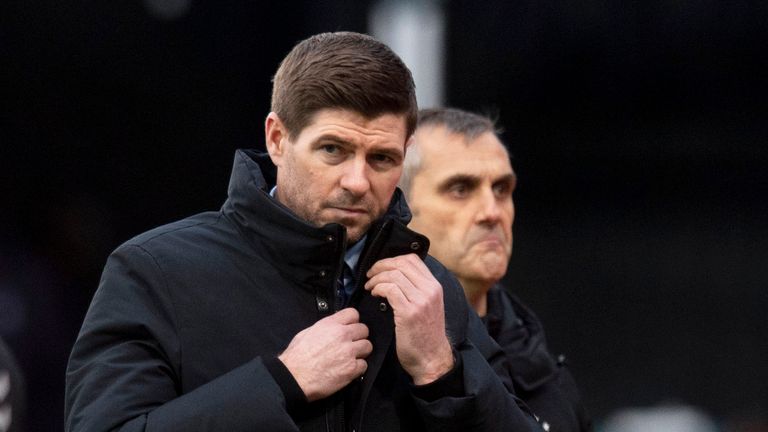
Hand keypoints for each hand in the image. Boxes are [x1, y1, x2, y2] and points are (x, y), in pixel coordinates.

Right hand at [278, 308, 371, 400]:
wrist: (294, 377)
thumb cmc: (296, 356)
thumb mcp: (308, 332)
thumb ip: (325, 327)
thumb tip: (334, 328)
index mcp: (331, 324)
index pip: (353, 313)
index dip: (353, 321)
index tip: (350, 328)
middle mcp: (343, 335)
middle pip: (364, 330)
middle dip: (359, 337)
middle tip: (351, 345)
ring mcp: (349, 352)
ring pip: (368, 346)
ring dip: (361, 352)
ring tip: (351, 358)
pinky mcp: (352, 368)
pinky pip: (364, 365)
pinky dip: (358, 368)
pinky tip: (348, 370)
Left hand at [364, 254, 453, 384]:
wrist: (431, 358)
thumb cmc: (425, 334)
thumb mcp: (428, 306)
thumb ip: (417, 289)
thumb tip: (396, 275)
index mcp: (434, 286)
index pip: (412, 259)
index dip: (392, 259)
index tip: (381, 267)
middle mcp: (430, 290)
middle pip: (401, 263)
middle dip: (381, 265)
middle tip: (370, 274)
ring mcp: (421, 301)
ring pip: (394, 275)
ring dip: (377, 278)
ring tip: (370, 286)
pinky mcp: (409, 312)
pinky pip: (389, 290)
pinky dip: (378, 288)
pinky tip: (375, 294)